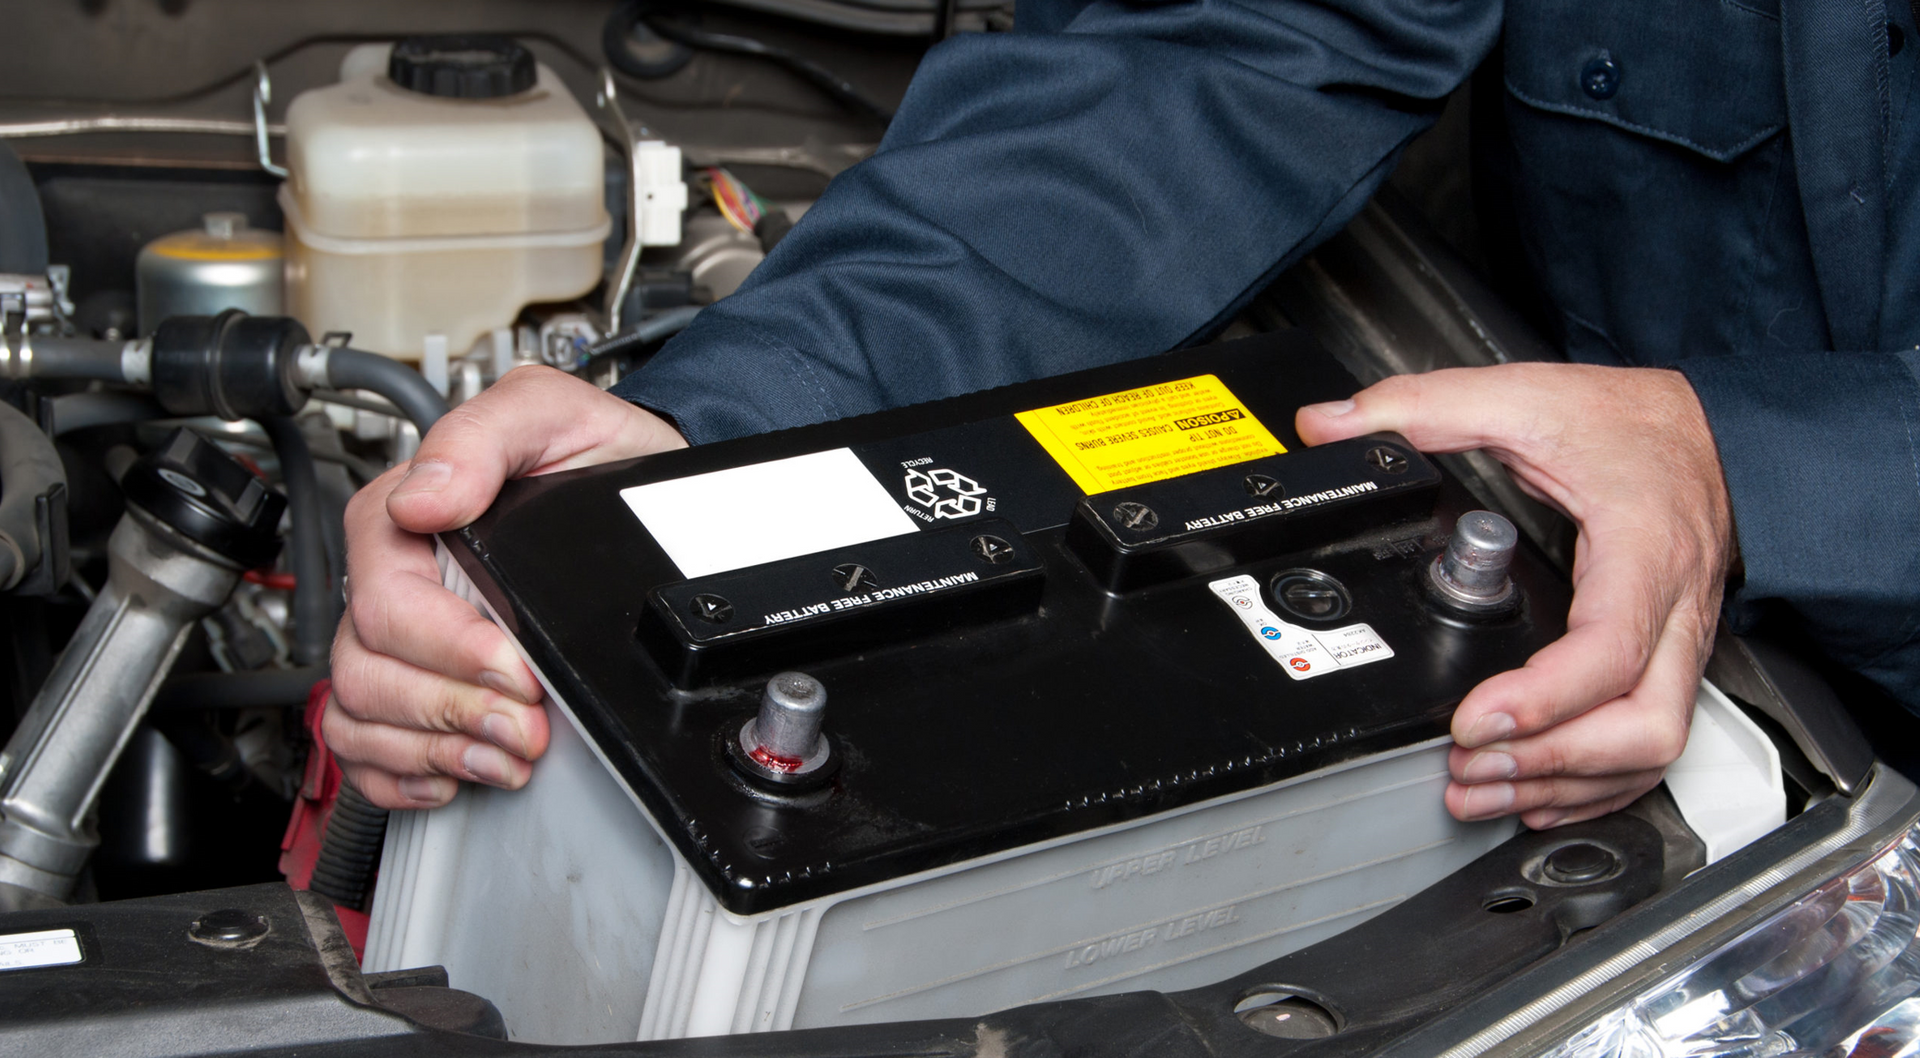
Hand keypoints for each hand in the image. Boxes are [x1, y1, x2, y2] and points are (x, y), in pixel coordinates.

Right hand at [326, 366, 686, 808]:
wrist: (641, 491)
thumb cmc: (594, 453)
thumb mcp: (553, 413)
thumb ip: (485, 435)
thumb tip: (427, 496)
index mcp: (404, 516)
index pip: (385, 602)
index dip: (449, 648)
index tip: (516, 668)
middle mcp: (396, 580)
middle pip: (368, 670)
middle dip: (452, 710)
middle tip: (526, 724)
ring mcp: (402, 637)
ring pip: (360, 715)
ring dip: (436, 749)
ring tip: (508, 753)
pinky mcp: (422, 681)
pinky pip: (366, 748)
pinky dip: (405, 773)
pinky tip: (457, 770)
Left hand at [1296, 364, 1733, 828]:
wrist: (1719, 431)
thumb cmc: (1637, 424)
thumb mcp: (1526, 396)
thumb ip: (1424, 406)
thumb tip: (1330, 426)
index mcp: (1642, 552)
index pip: (1609, 651)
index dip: (1541, 699)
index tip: (1471, 719)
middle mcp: (1673, 612)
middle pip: (1644, 726)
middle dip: (1552, 763)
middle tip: (1468, 765)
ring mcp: (1681, 645)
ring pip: (1652, 748)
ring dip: (1565, 784)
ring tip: (1482, 787)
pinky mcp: (1673, 662)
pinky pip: (1651, 745)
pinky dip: (1595, 782)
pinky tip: (1537, 791)